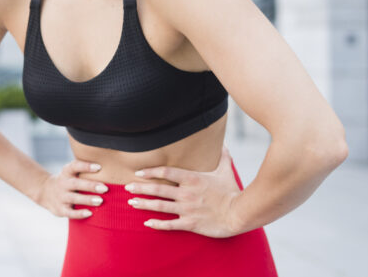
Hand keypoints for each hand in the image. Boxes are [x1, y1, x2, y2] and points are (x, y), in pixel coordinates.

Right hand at [36, 159, 109, 218]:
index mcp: (66, 172)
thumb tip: (109, 168)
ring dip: (87, 199)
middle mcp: (63, 183)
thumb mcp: (71, 172)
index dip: (86, 166)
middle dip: (90, 186)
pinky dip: (79, 213)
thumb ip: (84, 170)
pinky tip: (90, 213)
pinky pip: (70, 212)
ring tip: (100, 201)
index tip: (99, 167)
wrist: (45, 191)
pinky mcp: (60, 209)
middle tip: (105, 188)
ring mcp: (61, 197)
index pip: (74, 166)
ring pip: (74, 198)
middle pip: (76, 184)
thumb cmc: (68, 180)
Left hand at [124, 144, 242, 237]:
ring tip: (131, 202)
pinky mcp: (191, 224)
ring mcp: (187, 209)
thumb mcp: (225, 171)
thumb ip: (222, 157)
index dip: (150, 171)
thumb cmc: (232, 192)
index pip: (166, 171)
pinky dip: (157, 224)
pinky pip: (170, 225)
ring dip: (144, 204)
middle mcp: (186, 193)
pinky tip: (146, 223)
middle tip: (126, 187)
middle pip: (158, 189)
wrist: (240, 213)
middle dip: (140, 188)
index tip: (138, 172)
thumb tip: (223, 144)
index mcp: (192, 179)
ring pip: (160, 206)